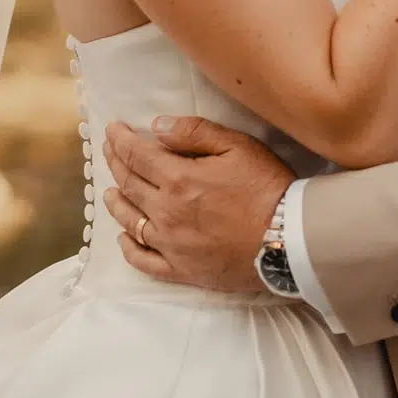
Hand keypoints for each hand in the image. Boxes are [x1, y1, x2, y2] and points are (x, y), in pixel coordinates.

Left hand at [102, 116, 292, 293]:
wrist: (289, 240)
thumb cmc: (268, 189)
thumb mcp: (238, 146)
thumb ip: (194, 133)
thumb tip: (157, 127)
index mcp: (178, 180)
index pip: (136, 155)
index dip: (120, 140)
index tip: (112, 130)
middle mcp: (166, 212)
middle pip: (129, 185)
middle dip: (115, 163)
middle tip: (108, 151)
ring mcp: (171, 244)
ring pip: (130, 221)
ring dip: (115, 203)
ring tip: (108, 192)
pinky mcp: (182, 270)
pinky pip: (144, 261)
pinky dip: (129, 249)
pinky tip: (123, 239)